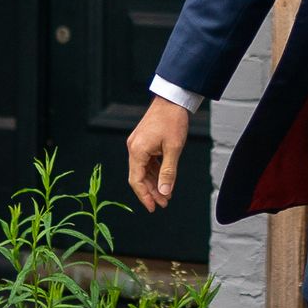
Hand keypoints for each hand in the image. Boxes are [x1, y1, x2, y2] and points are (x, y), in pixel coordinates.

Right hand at [126, 97, 189, 211]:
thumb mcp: (173, 149)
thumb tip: (164, 192)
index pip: (136, 180)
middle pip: (138, 177)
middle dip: (150, 192)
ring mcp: (138, 144)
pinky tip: (163, 179)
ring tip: (165, 194)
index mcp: (137, 151)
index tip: (153, 208)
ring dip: (153, 182)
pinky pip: (146, 161)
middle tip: (163, 203)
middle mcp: (134, 148)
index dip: (144, 196)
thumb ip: (168, 172)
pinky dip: (154, 171)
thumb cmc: (173, 121)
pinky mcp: (143, 141)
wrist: (172, 99)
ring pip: (142, 170)